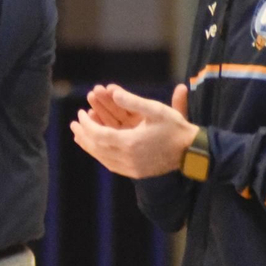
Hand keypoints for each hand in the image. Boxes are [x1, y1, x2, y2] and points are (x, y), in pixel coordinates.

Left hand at [69, 83, 195, 178]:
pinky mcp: (135, 173)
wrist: (191, 152)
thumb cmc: (174, 128)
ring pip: (102, 158)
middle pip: (97, 147)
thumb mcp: (156, 109)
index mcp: (130, 143)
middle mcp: (128, 158)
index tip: (79, 114)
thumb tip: (113, 92)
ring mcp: (131, 168)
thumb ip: (133, 101)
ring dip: (89, 146)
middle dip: (83, 135)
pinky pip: (111, 165)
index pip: (99, 134)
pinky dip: (100, 156)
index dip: (87, 124)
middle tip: (73, 124)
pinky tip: (96, 149)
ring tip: (79, 136)